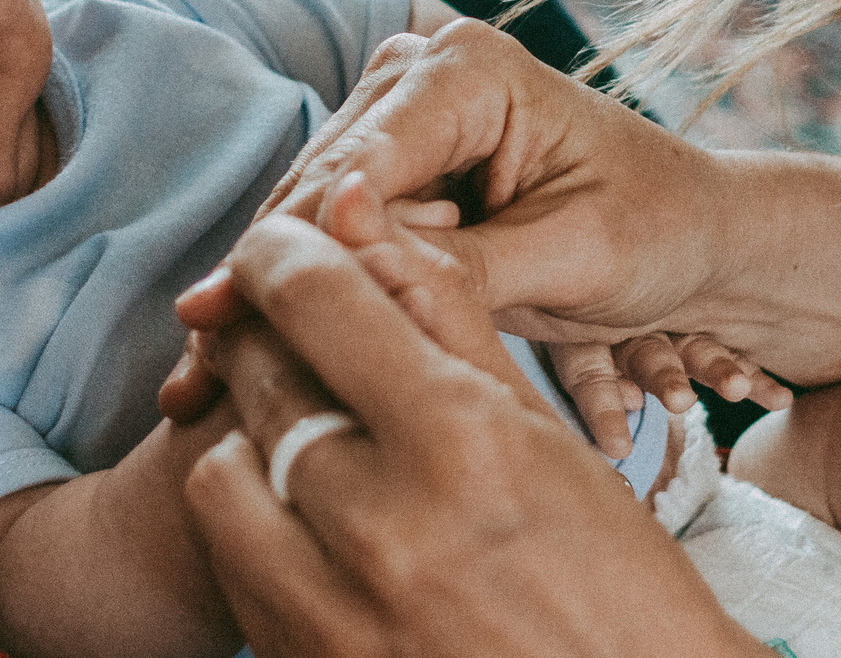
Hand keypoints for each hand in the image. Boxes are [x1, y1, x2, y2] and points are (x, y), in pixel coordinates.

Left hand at [181, 214, 756, 657]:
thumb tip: (371, 224)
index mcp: (464, 445)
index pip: (318, 300)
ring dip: (256, 441)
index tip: (280, 242)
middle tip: (297, 336)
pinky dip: (260, 527)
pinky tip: (320, 525)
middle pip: (261, 377)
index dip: (283, 250)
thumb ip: (453, 325)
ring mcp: (333, 615)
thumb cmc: (616, 587)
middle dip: (269, 336)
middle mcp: (386, 529)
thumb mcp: (551, 441)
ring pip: (223, 472)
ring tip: (315, 446)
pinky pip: (234, 566)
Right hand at [248, 20, 732, 333]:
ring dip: (266, 294)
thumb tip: (356, 264)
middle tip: (200, 361)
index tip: (239, 310)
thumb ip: (466, 263)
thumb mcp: (577, 255)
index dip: (304, 243)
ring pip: (305, 218)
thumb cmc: (659, 232)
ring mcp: (397, 126)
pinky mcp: (390, 180)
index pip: (362, 160)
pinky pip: (327, 241)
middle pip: (316, 186)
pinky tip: (232, 362)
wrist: (696, 240)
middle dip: (268, 274)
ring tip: (199, 377)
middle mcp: (420, 77)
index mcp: (471, 69)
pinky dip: (296, 299)